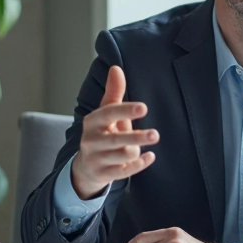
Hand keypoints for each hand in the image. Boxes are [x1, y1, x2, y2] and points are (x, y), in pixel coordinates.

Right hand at [71, 65, 159, 198]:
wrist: (86, 167)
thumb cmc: (101, 133)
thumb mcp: (105, 113)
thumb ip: (113, 92)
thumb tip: (116, 68)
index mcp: (93, 121)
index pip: (108, 113)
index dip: (125, 110)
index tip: (144, 108)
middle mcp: (92, 140)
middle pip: (115, 139)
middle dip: (136, 137)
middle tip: (156, 134)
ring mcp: (97, 159)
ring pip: (121, 156)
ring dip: (135, 151)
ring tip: (145, 145)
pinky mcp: (103, 175)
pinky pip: (124, 172)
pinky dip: (139, 165)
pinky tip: (150, 157)